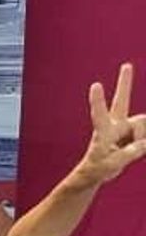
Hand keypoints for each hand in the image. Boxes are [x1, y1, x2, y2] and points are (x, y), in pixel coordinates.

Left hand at [70, 62, 145, 186]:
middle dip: (124, 83)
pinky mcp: (136, 131)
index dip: (98, 101)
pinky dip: (145, 143)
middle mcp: (116, 125)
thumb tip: (144, 142)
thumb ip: (129, 153)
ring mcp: (127, 126)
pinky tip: (139, 147)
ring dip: (143, 140)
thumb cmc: (98, 167)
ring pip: (144, 125)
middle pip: (122, 101)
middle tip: (126, 65)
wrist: (100, 170)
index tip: (95, 85)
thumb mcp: (112, 165)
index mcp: (103, 132)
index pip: (100, 115)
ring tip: (132, 152)